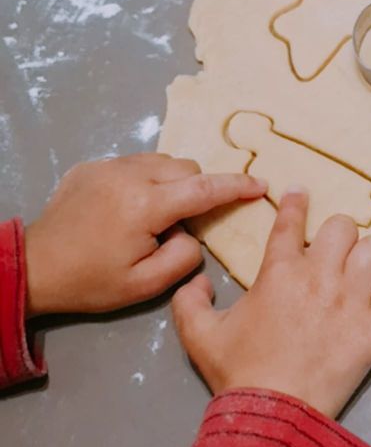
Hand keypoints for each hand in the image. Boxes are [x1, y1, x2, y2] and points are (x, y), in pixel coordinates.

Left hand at [23, 154, 265, 316]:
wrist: (32, 268)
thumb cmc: (91, 281)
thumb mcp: (145, 285)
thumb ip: (184, 257)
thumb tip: (193, 233)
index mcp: (146, 205)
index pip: (205, 188)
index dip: (238, 186)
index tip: (262, 184)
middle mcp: (130, 175)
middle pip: (186, 169)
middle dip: (198, 189)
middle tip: (186, 221)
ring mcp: (108, 166)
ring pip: (162, 161)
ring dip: (173, 181)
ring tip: (158, 213)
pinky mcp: (92, 166)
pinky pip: (135, 163)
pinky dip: (145, 179)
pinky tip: (129, 206)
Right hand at [172, 190, 370, 418]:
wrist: (273, 415)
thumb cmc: (237, 373)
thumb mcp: (199, 335)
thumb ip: (190, 301)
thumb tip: (197, 280)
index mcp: (279, 271)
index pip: (291, 222)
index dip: (296, 203)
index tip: (301, 193)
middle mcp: (320, 276)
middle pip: (345, 226)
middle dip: (339, 236)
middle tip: (333, 256)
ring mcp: (352, 300)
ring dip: (368, 260)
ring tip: (361, 276)